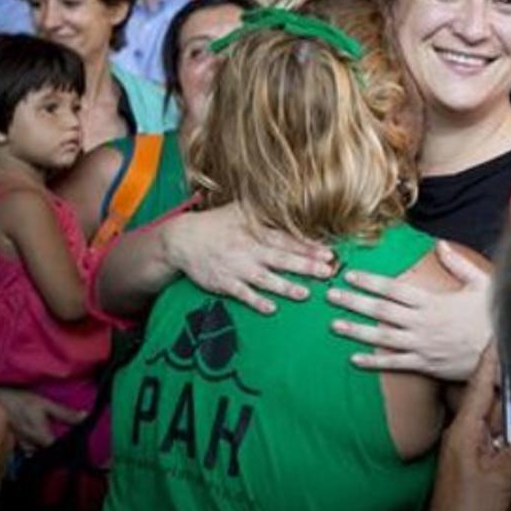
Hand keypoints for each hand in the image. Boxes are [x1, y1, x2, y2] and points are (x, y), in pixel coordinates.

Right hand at [0, 386, 85, 451]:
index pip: (58, 452)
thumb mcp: (43, 403)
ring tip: (43, 441)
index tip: (73, 445)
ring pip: (33, 454)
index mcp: (41, 438)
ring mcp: (17, 449)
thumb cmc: (17, 399)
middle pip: (45, 454)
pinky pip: (22, 452)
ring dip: (39, 450)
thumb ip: (64, 413)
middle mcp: (29, 448)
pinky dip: (28, 448)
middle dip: (52, 450)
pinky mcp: (8, 447)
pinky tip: (29, 441)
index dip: (66, 449)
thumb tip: (86, 417)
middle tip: (59, 442)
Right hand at [163, 203, 336, 313]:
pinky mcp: (224, 283)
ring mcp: (236, 267)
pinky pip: (243, 294)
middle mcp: (248, 249)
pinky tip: (271, 308)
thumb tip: (290, 202)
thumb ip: (264, 209)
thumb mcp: (238, 209)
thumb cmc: (215, 224)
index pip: (286, 239)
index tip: (328, 252)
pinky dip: (257, 301)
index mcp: (254, 231)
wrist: (182, 239)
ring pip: (265, 279)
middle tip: (328, 272)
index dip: (308, 246)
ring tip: (305, 293)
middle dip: (305, 266)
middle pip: (281, 258)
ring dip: (286, 286)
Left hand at [328, 240, 491, 379]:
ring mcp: (422, 345)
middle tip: (330, 295)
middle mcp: (422, 322)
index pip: (393, 288)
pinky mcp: (426, 365)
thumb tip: (439, 245)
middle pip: (381, 310)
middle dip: (354, 301)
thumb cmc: (494, 315)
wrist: (508, 351)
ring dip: (356, 330)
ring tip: (333, 325)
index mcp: (432, 301)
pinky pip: (395, 363)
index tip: (349, 274)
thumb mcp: (480, 283)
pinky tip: (354, 359)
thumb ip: (457, 264)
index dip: (369, 281)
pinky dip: (374, 362)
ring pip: (382, 337)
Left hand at [422, 345, 510, 510]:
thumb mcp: (497, 479)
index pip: (480, 385)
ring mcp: (474, 445)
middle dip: (508, 376)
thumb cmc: (467, 507)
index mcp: (466, 429)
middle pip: (492, 396)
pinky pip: (500, 434)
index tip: (498, 335)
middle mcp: (468, 431)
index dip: (490, 360)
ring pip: (498, 416)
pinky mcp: (481, 459)